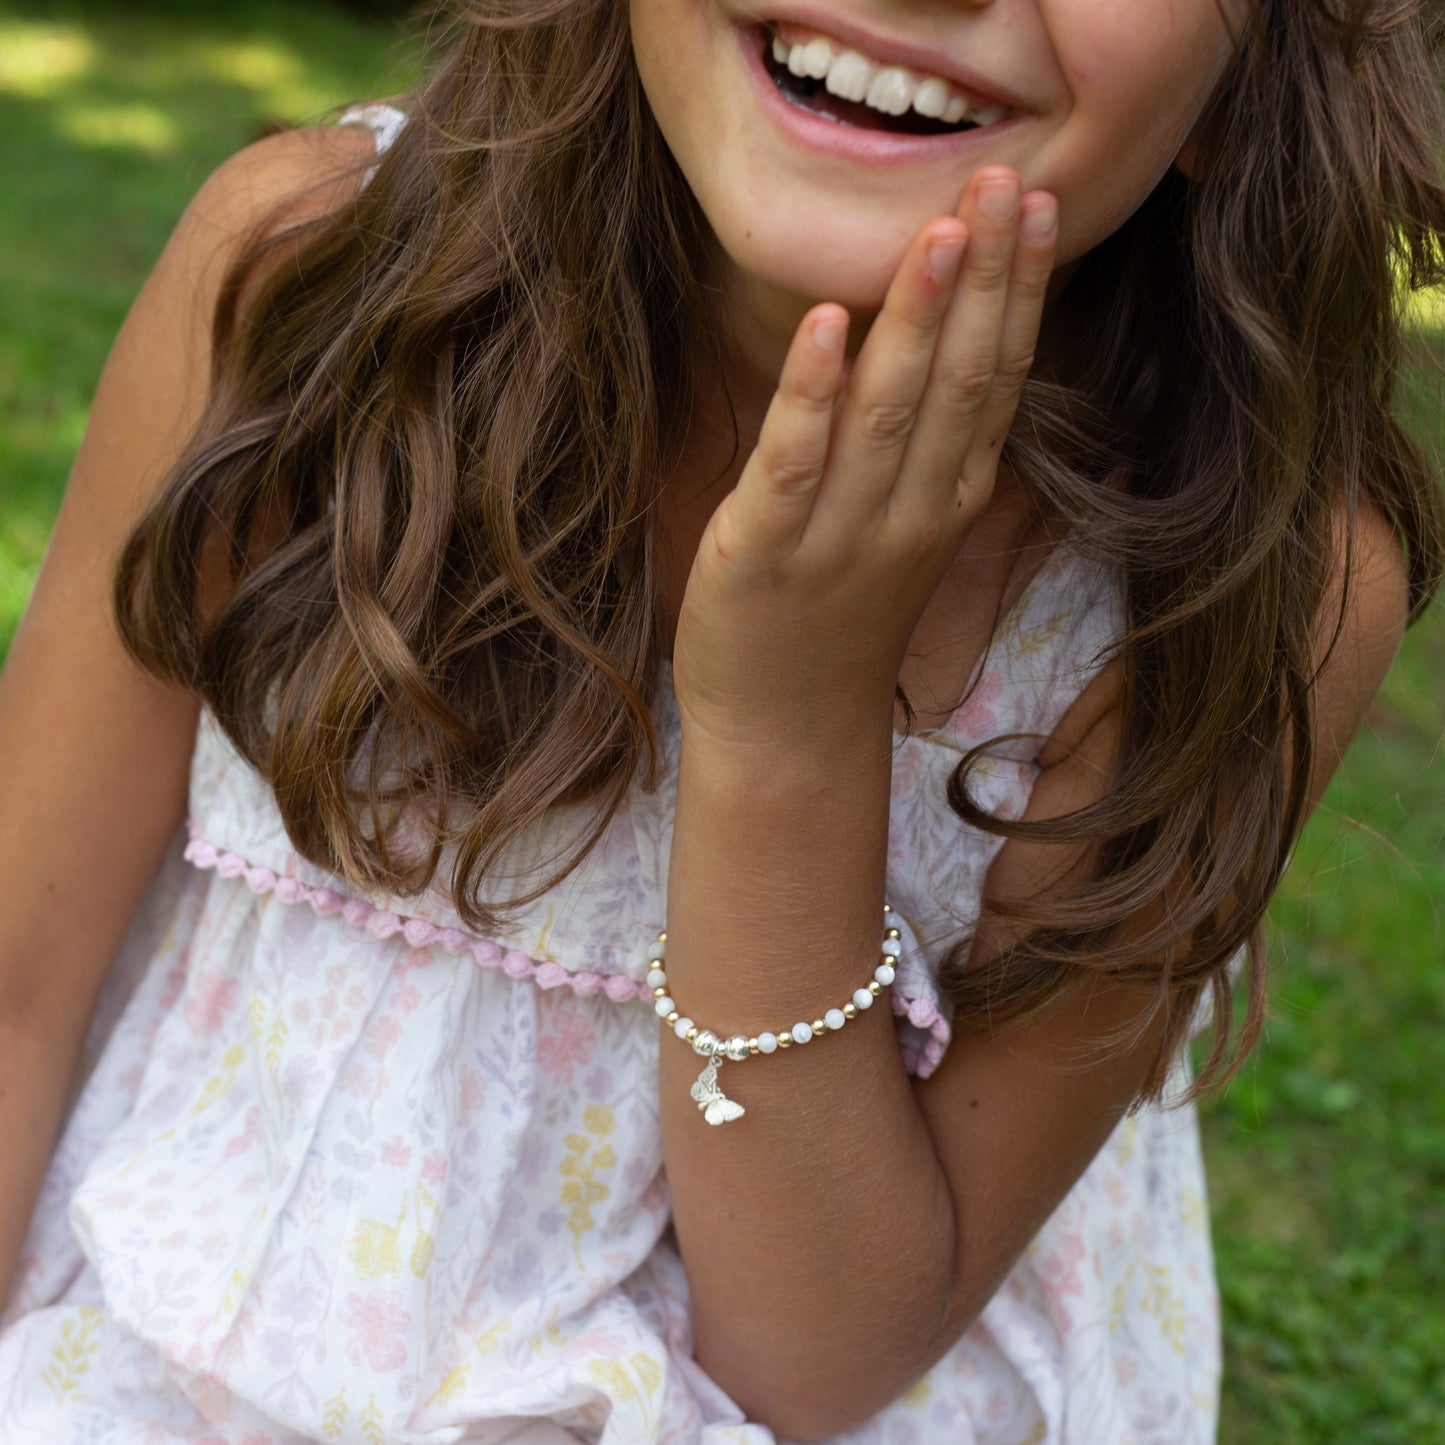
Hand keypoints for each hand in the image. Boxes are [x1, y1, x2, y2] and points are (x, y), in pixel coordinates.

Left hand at [672, 167, 1057, 750]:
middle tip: (1000, 181)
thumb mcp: (901, 529)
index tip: (1034, 206)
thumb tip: (934, 336)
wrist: (787, 727)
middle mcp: (911, 513)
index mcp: (947, 499)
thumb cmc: (837, 617)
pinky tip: (831, 324)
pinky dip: (812, 394)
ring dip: (917, 320)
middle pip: (959, 383)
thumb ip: (923, 444)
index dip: (1016, 291)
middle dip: (983, 280)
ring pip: (890, 414)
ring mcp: (841, 536)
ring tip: (939, 232)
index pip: (996, 379)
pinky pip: (794, 465)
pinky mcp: (767, 552)